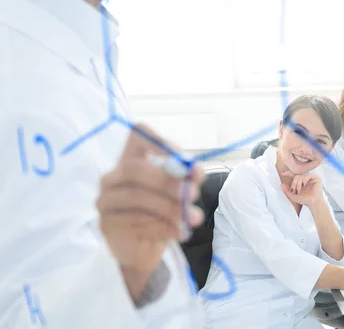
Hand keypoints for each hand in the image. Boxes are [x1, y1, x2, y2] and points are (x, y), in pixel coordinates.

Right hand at [96, 124, 204, 300]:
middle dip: (167, 181)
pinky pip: (133, 220)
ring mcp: (105, 199)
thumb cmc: (161, 213)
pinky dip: (161, 226)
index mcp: (131, 159)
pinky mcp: (105, 223)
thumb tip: (196, 169)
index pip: (137, 135)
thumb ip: (188, 179)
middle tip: (192, 194)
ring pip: (135, 196)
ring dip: (169, 207)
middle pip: (134, 169)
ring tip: (193, 217)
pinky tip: (179, 231)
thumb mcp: (180, 193)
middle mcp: (113, 176)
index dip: (157, 140)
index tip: (180, 156)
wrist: (145, 249)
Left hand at [281, 171, 323, 208]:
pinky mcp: (316, 178)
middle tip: (293, 190)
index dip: (288, 173)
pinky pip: (309, 175)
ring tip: (299, 190)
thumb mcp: (293, 196)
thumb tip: (282, 184)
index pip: (294, 176)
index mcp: (300, 183)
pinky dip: (305, 179)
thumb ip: (287, 190)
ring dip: (298, 183)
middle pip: (297, 176)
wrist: (312, 203)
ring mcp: (311, 179)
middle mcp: (305, 180)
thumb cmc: (305, 200)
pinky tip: (304, 185)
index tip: (282, 173)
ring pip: (301, 176)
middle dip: (293, 183)